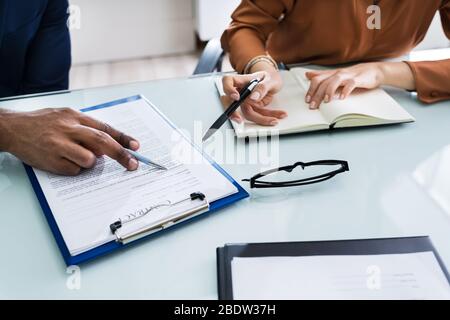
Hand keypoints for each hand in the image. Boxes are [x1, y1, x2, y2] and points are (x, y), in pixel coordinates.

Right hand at [1, 108, 139, 174]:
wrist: (12, 128)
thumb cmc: (42, 123)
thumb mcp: (65, 116)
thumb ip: (86, 128)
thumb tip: (106, 146)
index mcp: (74, 116)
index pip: (105, 128)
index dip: (123, 138)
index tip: (136, 147)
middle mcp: (68, 129)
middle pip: (102, 142)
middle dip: (121, 154)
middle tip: (132, 164)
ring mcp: (59, 145)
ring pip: (90, 159)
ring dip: (91, 162)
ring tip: (77, 156)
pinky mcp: (51, 160)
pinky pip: (74, 170)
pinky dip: (74, 169)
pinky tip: (62, 160)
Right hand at [222, 69, 286, 125]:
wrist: (273, 81)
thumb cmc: (269, 76)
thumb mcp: (270, 79)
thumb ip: (262, 87)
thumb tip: (253, 97)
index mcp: (242, 80)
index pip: (228, 81)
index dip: (228, 89)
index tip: (236, 97)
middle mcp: (240, 92)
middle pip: (230, 102)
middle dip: (233, 113)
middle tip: (239, 120)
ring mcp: (245, 101)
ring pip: (247, 113)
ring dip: (261, 119)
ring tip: (274, 120)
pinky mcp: (252, 108)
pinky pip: (258, 115)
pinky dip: (268, 117)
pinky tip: (279, 115)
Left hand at [305, 63, 383, 108]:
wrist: (375, 70)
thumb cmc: (354, 74)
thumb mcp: (336, 75)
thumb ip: (322, 75)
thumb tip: (308, 75)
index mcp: (332, 74)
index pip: (317, 80)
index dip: (311, 90)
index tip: (307, 100)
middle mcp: (338, 74)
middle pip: (324, 83)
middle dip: (317, 95)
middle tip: (313, 106)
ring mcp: (348, 76)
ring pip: (335, 81)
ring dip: (329, 91)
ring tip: (326, 101)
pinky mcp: (358, 79)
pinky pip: (351, 84)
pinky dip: (346, 90)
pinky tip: (342, 98)